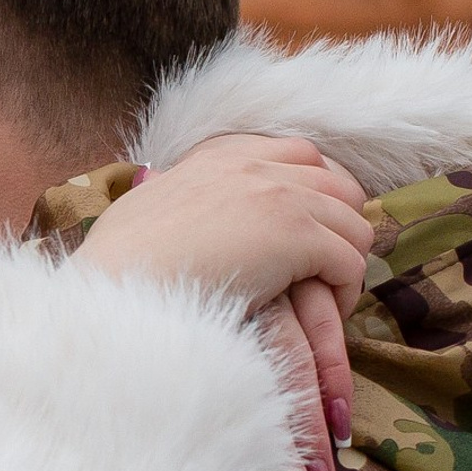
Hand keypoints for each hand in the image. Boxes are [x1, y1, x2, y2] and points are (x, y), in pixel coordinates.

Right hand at [78, 135, 369, 470]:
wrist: (116, 294)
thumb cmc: (119, 267)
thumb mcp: (147, 208)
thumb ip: (176, 197)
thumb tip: (170, 204)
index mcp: (221, 155)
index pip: (301, 155)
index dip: (315, 196)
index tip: (307, 236)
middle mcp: (257, 165)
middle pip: (340, 184)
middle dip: (340, 227)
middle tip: (324, 271)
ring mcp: (282, 197)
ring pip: (355, 224)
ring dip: (344, 264)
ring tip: (321, 300)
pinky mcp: (299, 238)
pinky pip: (352, 263)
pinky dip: (345, 293)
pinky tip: (320, 315)